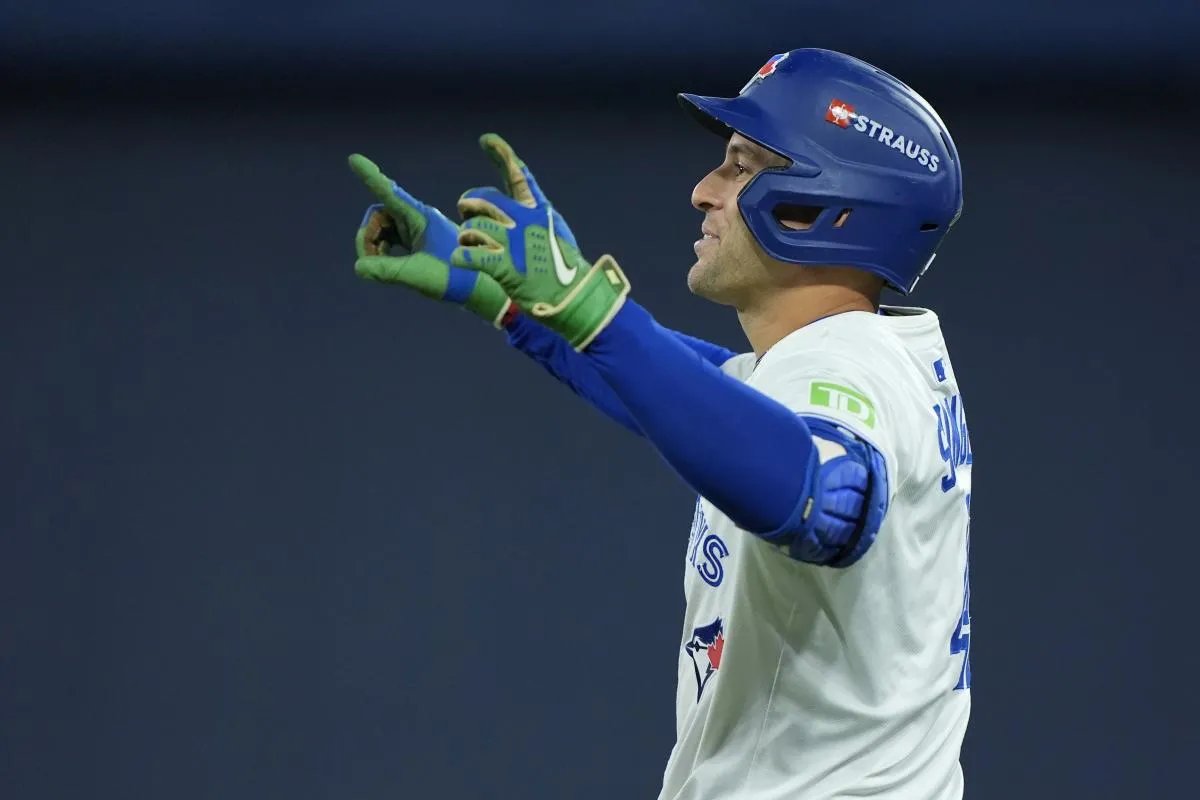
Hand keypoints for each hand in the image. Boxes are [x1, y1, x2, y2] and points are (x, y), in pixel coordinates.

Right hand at [348, 153, 512, 327]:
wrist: (479, 286)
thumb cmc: (453, 277)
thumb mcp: (416, 274)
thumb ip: (386, 270)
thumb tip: (359, 267)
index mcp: (420, 217)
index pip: (389, 193)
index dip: (370, 176)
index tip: (354, 158)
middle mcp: (417, 218)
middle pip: (378, 215)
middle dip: (368, 235)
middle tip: (369, 261)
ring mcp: (416, 229)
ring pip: (382, 228)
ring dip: (374, 246)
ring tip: (380, 267)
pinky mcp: (416, 241)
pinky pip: (389, 239)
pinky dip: (383, 252)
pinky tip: (388, 266)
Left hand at [448, 133, 630, 350]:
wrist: (574, 297)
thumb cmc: (564, 268)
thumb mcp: (554, 231)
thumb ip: (535, 213)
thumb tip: (525, 199)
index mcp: (538, 210)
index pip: (517, 175)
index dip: (502, 154)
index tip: (487, 140)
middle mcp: (525, 221)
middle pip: (483, 200)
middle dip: (468, 206)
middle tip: (466, 215)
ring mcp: (514, 244)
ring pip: (472, 229)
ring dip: (465, 238)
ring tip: (470, 247)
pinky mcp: (505, 267)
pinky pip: (468, 256)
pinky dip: (460, 258)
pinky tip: (463, 261)